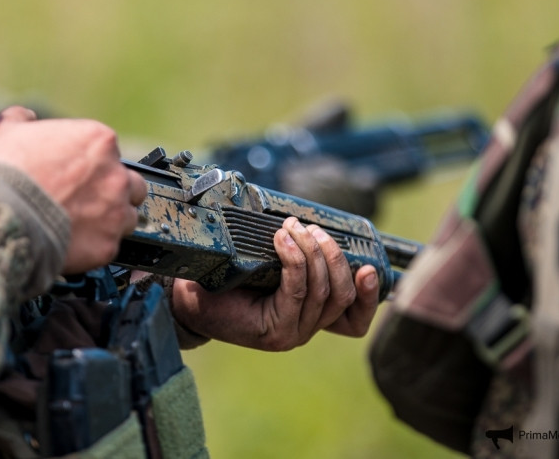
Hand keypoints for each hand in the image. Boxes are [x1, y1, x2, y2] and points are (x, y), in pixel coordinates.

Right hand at [0, 106, 146, 272]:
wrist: (0, 216)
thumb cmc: (4, 173)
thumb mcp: (7, 131)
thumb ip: (23, 119)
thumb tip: (25, 117)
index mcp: (99, 141)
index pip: (111, 152)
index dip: (93, 165)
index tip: (78, 174)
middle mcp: (116, 175)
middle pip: (132, 185)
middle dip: (114, 192)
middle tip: (89, 200)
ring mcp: (116, 212)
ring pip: (128, 217)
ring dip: (110, 220)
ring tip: (83, 226)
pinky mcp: (108, 245)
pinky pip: (110, 247)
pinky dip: (95, 247)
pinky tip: (74, 245)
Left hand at [171, 217, 379, 350]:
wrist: (189, 298)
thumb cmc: (227, 278)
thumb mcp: (269, 265)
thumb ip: (296, 257)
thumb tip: (316, 225)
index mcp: (311, 316)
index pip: (355, 318)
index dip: (368, 295)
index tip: (369, 267)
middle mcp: (306, 328)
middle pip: (342, 294)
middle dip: (333, 255)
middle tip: (311, 228)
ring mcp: (292, 333)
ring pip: (322, 290)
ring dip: (312, 251)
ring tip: (292, 228)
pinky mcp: (275, 331)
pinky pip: (297, 290)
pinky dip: (294, 260)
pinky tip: (282, 240)